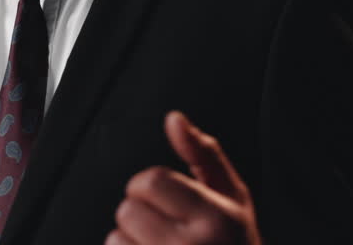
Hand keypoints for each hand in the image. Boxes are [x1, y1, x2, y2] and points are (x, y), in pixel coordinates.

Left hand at [107, 111, 260, 244]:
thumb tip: (174, 119)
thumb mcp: (233, 198)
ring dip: (131, 243)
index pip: (150, 182)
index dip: (153, 188)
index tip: (169, 201)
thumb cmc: (237, 244)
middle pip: (128, 211)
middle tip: (169, 231)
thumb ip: (204, 154)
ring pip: (115, 240)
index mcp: (214, 218)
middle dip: (142, 217)